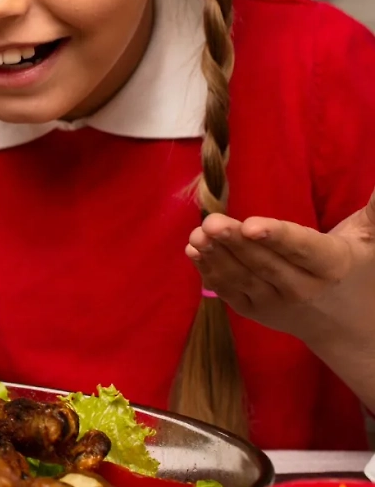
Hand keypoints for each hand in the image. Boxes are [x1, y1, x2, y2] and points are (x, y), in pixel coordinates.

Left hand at [186, 194, 374, 348]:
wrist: (348, 328)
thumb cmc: (358, 270)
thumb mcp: (372, 240)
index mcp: (331, 266)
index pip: (302, 249)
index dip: (276, 237)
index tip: (251, 225)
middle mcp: (302, 289)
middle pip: (264, 263)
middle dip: (235, 242)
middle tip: (211, 222)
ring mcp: (274, 303)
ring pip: (242, 278)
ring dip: (216, 256)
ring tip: (197, 234)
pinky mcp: (253, 311)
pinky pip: (228, 291)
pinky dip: (208, 271)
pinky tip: (193, 250)